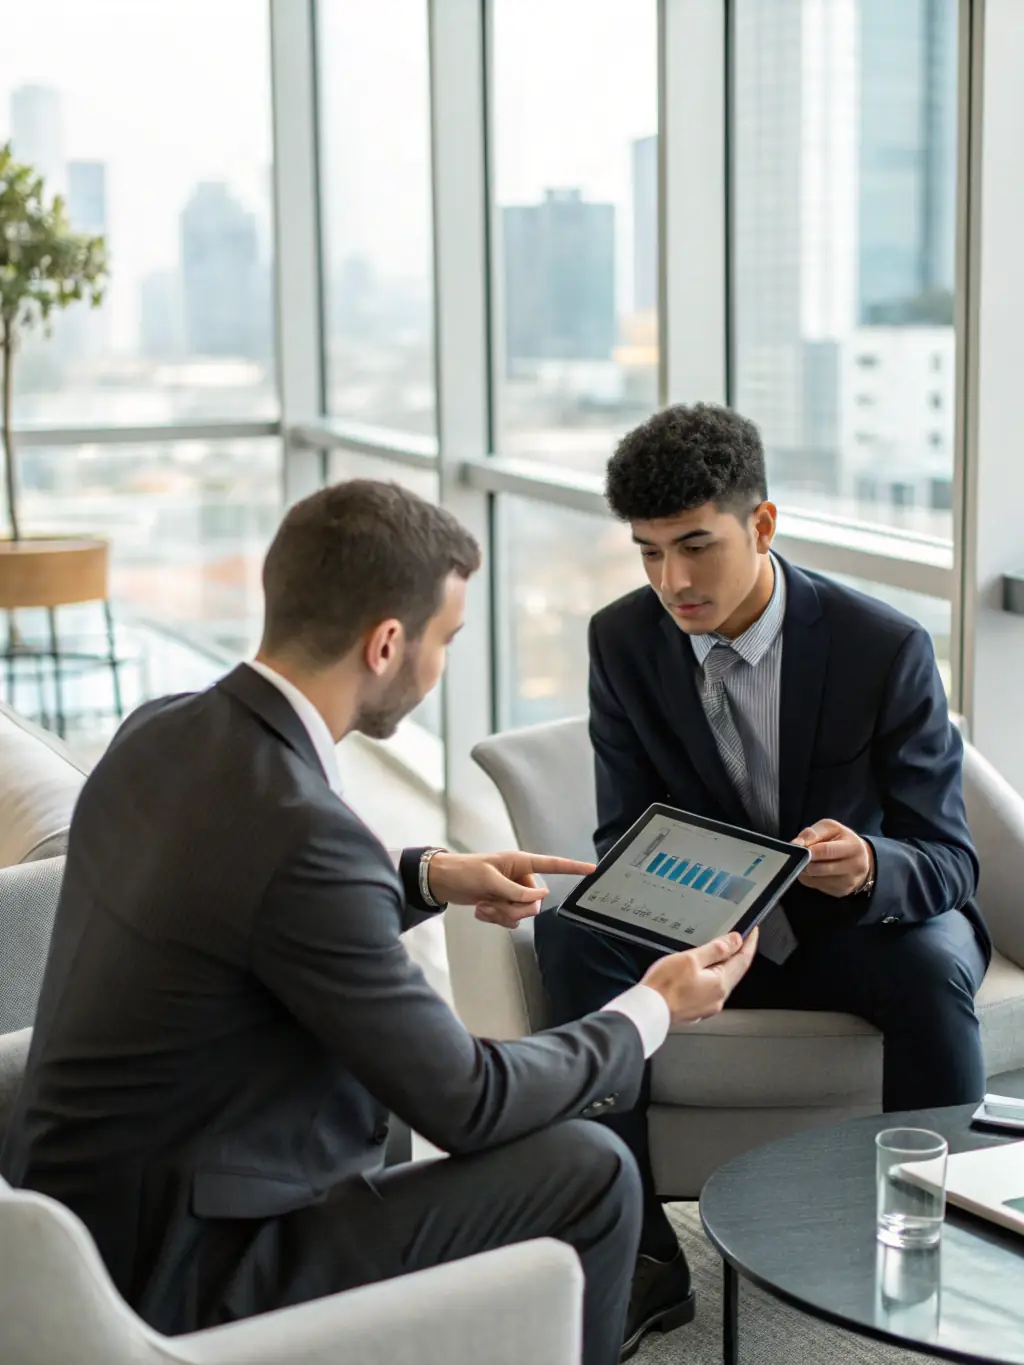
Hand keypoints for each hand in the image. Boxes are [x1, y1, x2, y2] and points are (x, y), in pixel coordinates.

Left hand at [427, 851, 595, 928]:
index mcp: (520, 863)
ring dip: (502, 914)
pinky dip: (496, 918)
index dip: (572, 867)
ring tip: (484, 905)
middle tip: (493, 902)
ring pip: (522, 913)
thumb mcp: (490, 880)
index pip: (552, 865)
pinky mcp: (502, 903)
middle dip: (514, 908)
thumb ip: (516, 890)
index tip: (591, 869)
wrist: (442, 881)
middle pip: (534, 902)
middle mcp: (519, 877)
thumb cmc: (464, 872)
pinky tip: (481, 910)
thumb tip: (541, 897)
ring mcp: (511, 892)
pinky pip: (510, 919)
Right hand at [640, 930, 757, 1024]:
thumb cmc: (664, 986)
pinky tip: (707, 970)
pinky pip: (712, 989)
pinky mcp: (696, 1009)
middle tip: (743, 938)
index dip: (749, 943)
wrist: (648, 1010)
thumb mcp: (691, 959)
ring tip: (726, 951)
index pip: (743, 959)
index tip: (752, 931)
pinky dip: (715, 976)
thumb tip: (735, 941)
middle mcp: (718, 997)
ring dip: (727, 965)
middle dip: (740, 953)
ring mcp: (708, 1006)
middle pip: (736, 971)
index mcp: (720, 983)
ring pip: (724, 980)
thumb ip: (715, 949)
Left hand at [792, 819, 873, 897]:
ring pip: (816, 880)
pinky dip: (810, 879)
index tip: (799, 848)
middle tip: (801, 855)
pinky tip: (813, 870)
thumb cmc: (841, 839)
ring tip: (808, 861)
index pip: (826, 851)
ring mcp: (849, 882)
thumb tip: (796, 844)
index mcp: (854, 847)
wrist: (860, 857)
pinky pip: (817, 886)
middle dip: (805, 862)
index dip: (809, 850)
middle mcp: (855, 867)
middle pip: (819, 869)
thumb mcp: (830, 828)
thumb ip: (812, 833)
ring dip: (806, 871)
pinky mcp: (841, 891)